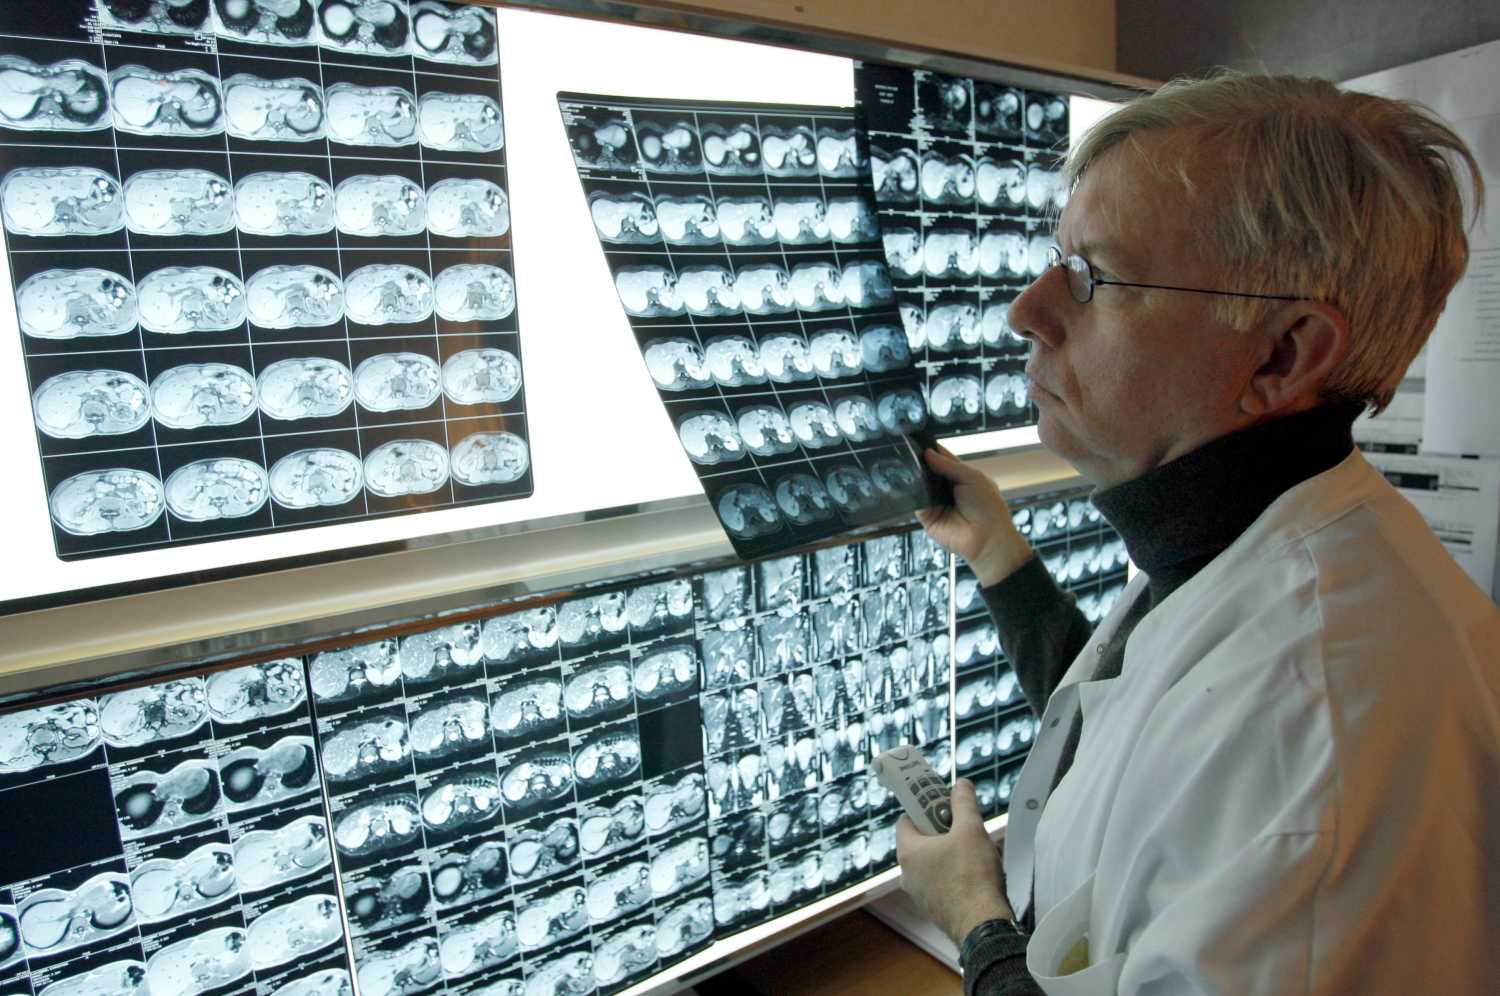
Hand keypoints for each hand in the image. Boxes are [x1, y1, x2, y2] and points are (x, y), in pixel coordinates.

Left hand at [896, 779, 1013, 945]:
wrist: (982, 924)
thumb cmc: (972, 878)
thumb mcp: (971, 829)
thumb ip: (964, 804)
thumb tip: (961, 786)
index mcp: (908, 852)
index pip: (906, 819)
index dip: (924, 807)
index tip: (942, 803)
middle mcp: (908, 874)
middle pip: (923, 840)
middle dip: (945, 830)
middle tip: (965, 826)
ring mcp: (921, 893)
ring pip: (935, 862)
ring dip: (954, 852)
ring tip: (978, 850)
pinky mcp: (936, 907)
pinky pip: (943, 882)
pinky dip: (958, 873)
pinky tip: (979, 873)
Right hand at [915, 447, 1032, 586]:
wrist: (987, 538)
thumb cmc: (988, 507)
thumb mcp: (972, 477)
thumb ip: (948, 465)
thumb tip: (928, 453)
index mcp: (959, 476)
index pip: (940, 459)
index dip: (930, 450)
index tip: (917, 441)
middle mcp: (946, 488)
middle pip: (927, 471)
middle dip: (919, 463)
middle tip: (906, 451)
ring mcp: (935, 502)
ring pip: (919, 485)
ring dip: (914, 477)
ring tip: (906, 466)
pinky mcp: (927, 517)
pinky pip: (915, 502)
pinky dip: (912, 494)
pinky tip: (909, 485)